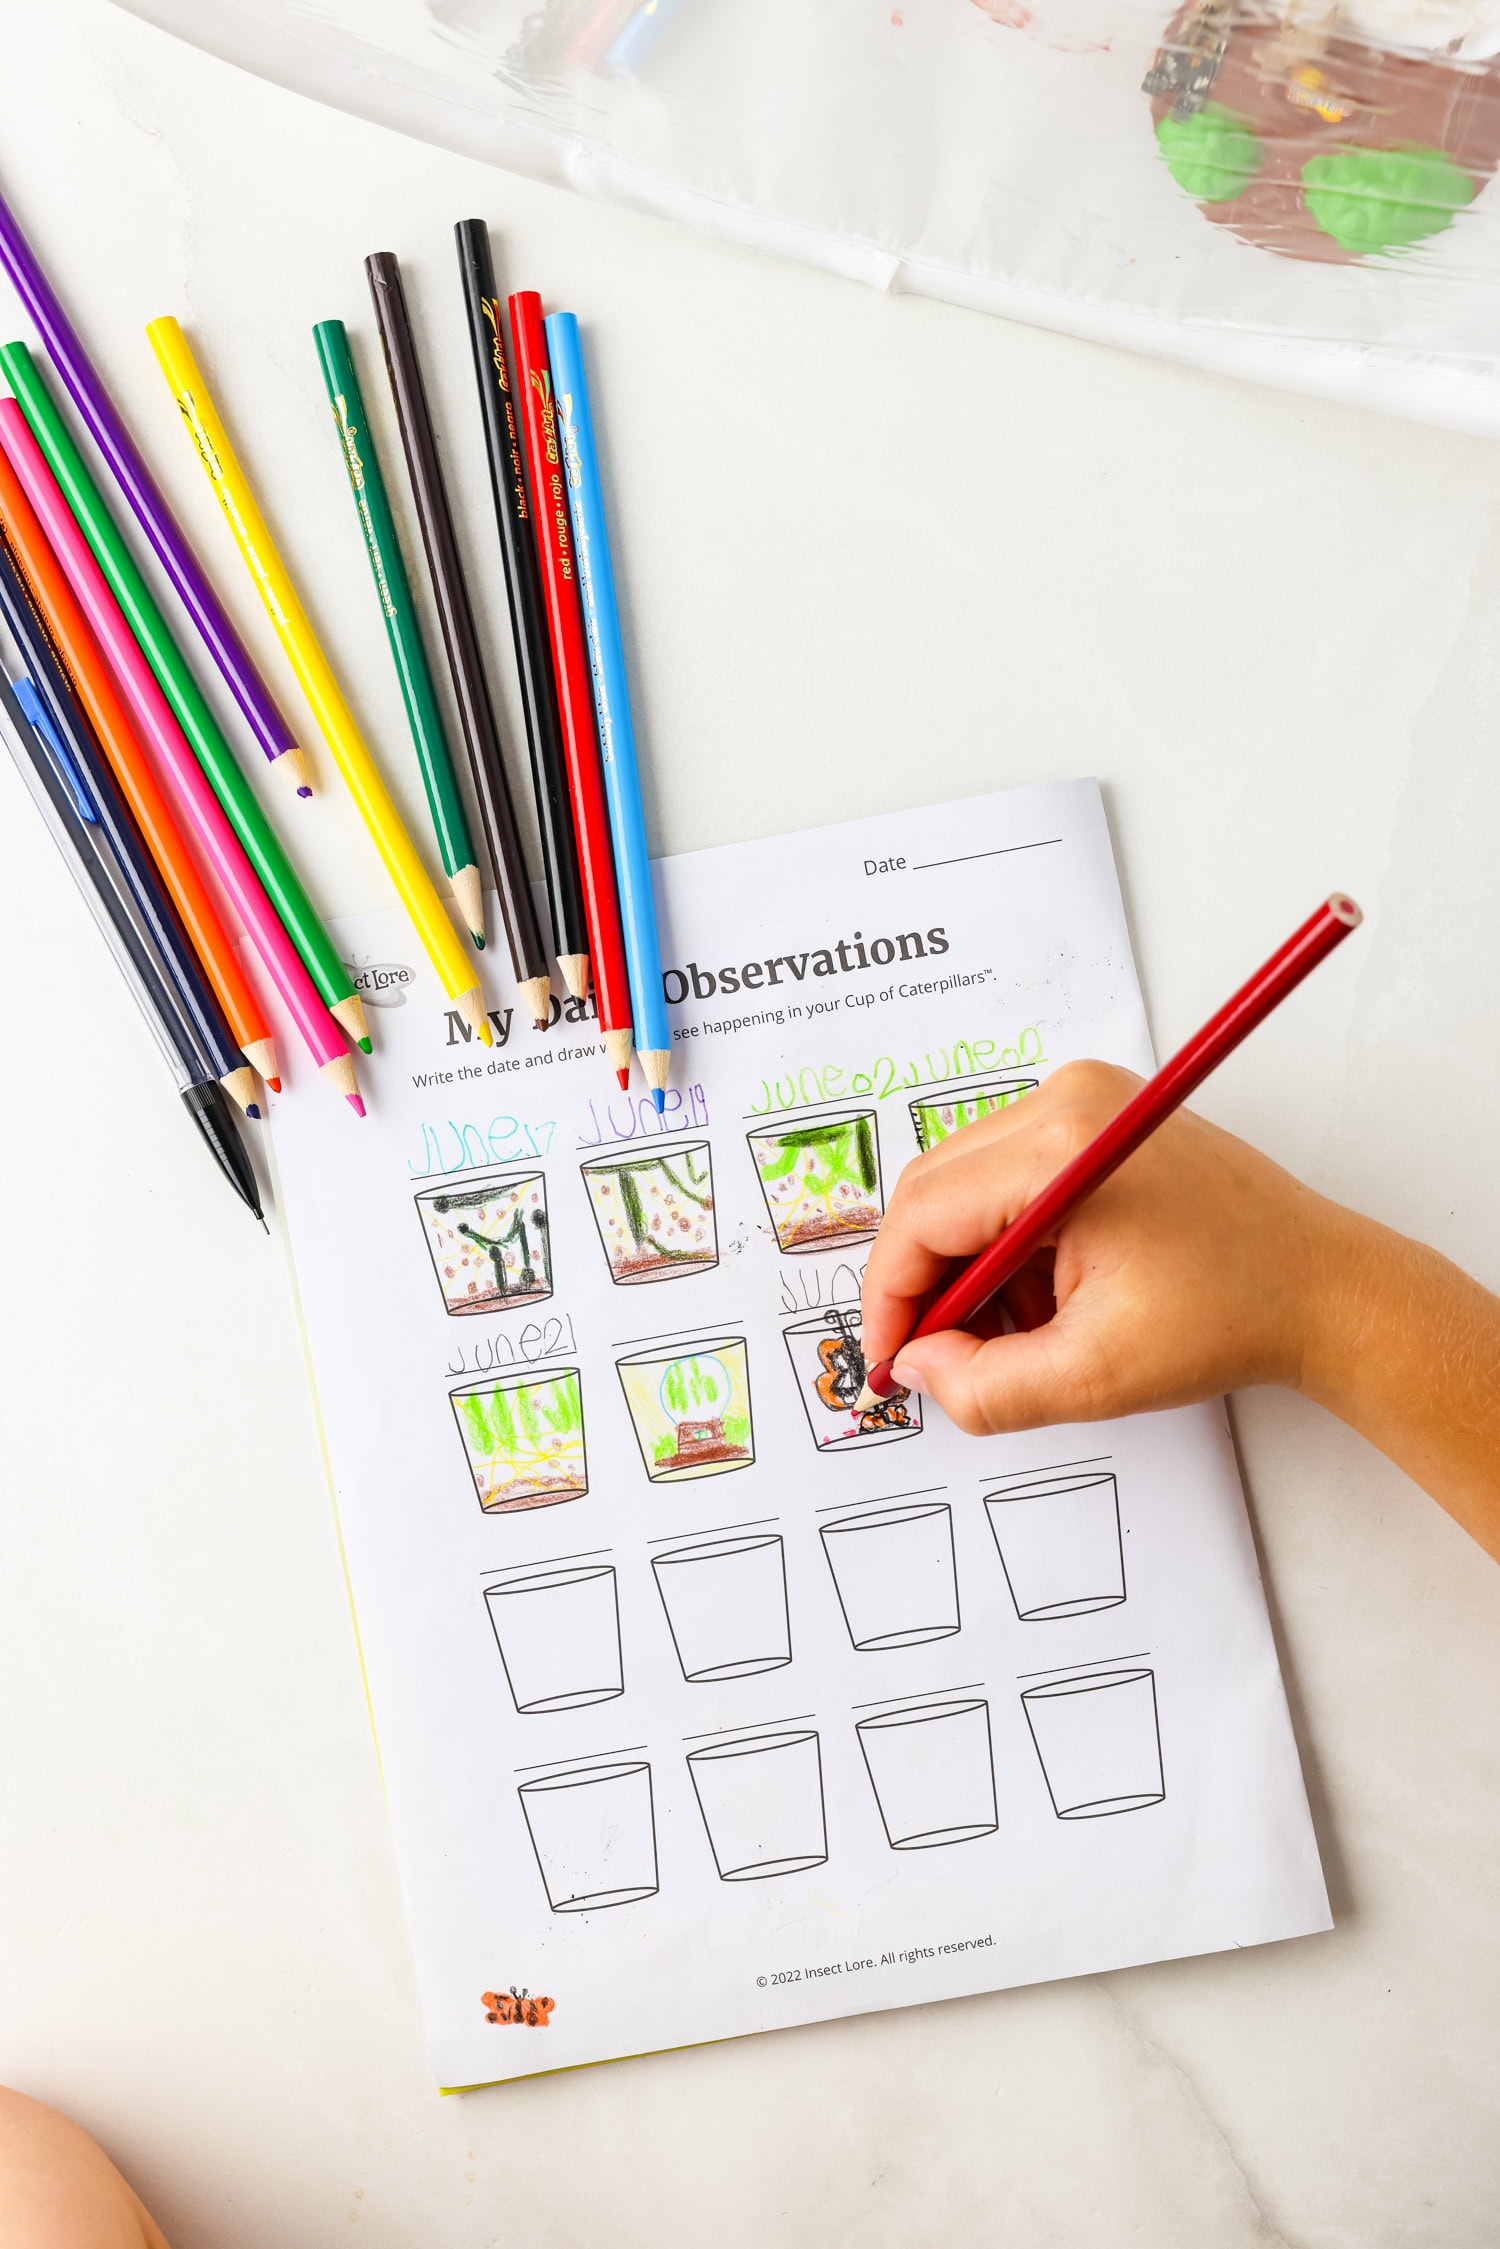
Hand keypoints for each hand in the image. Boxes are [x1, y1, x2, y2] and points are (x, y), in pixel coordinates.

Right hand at [861, 1061, 1338, 1434]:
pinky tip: (1049, 1296)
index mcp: (1060, 1149)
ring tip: (1025, 1331)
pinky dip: (1007, 1242)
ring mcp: (1082, 1100)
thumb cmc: (1234, 1314)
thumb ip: (986, 1386)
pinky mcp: (1096, 1116)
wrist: (1323, 1287)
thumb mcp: (1095, 1375)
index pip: (922, 1215)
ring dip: (970, 1265)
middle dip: (928, 1282)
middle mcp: (1064, 1100)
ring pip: (965, 1185)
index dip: (892, 1297)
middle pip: (933, 1190)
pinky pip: (1007, 1175)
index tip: (892, 1361)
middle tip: (943, 1357)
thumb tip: (920, 1369)